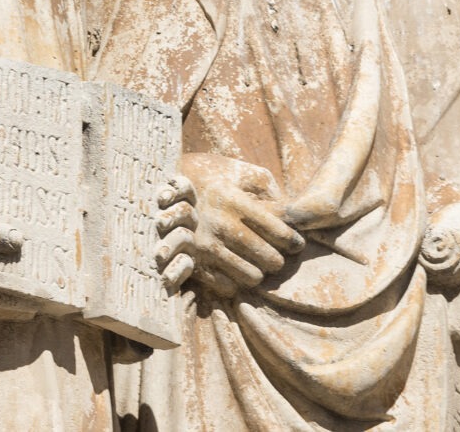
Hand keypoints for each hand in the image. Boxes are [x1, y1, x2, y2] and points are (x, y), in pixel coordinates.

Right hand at [157, 155, 302, 298]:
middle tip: (274, 253)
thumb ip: (270, 191)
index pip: (282, 234)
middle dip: (278, 259)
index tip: (294, 242)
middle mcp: (220, 225)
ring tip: (254, 261)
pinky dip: (234, 280)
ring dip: (258, 272)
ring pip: (253, 277)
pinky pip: (228, 286)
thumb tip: (294, 217)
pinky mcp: (193, 262)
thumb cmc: (212, 178)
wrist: (164, 185)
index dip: (295, 242)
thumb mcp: (241, 174)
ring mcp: (205, 246)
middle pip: (271, 260)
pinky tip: (233, 266)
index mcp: (234, 201)